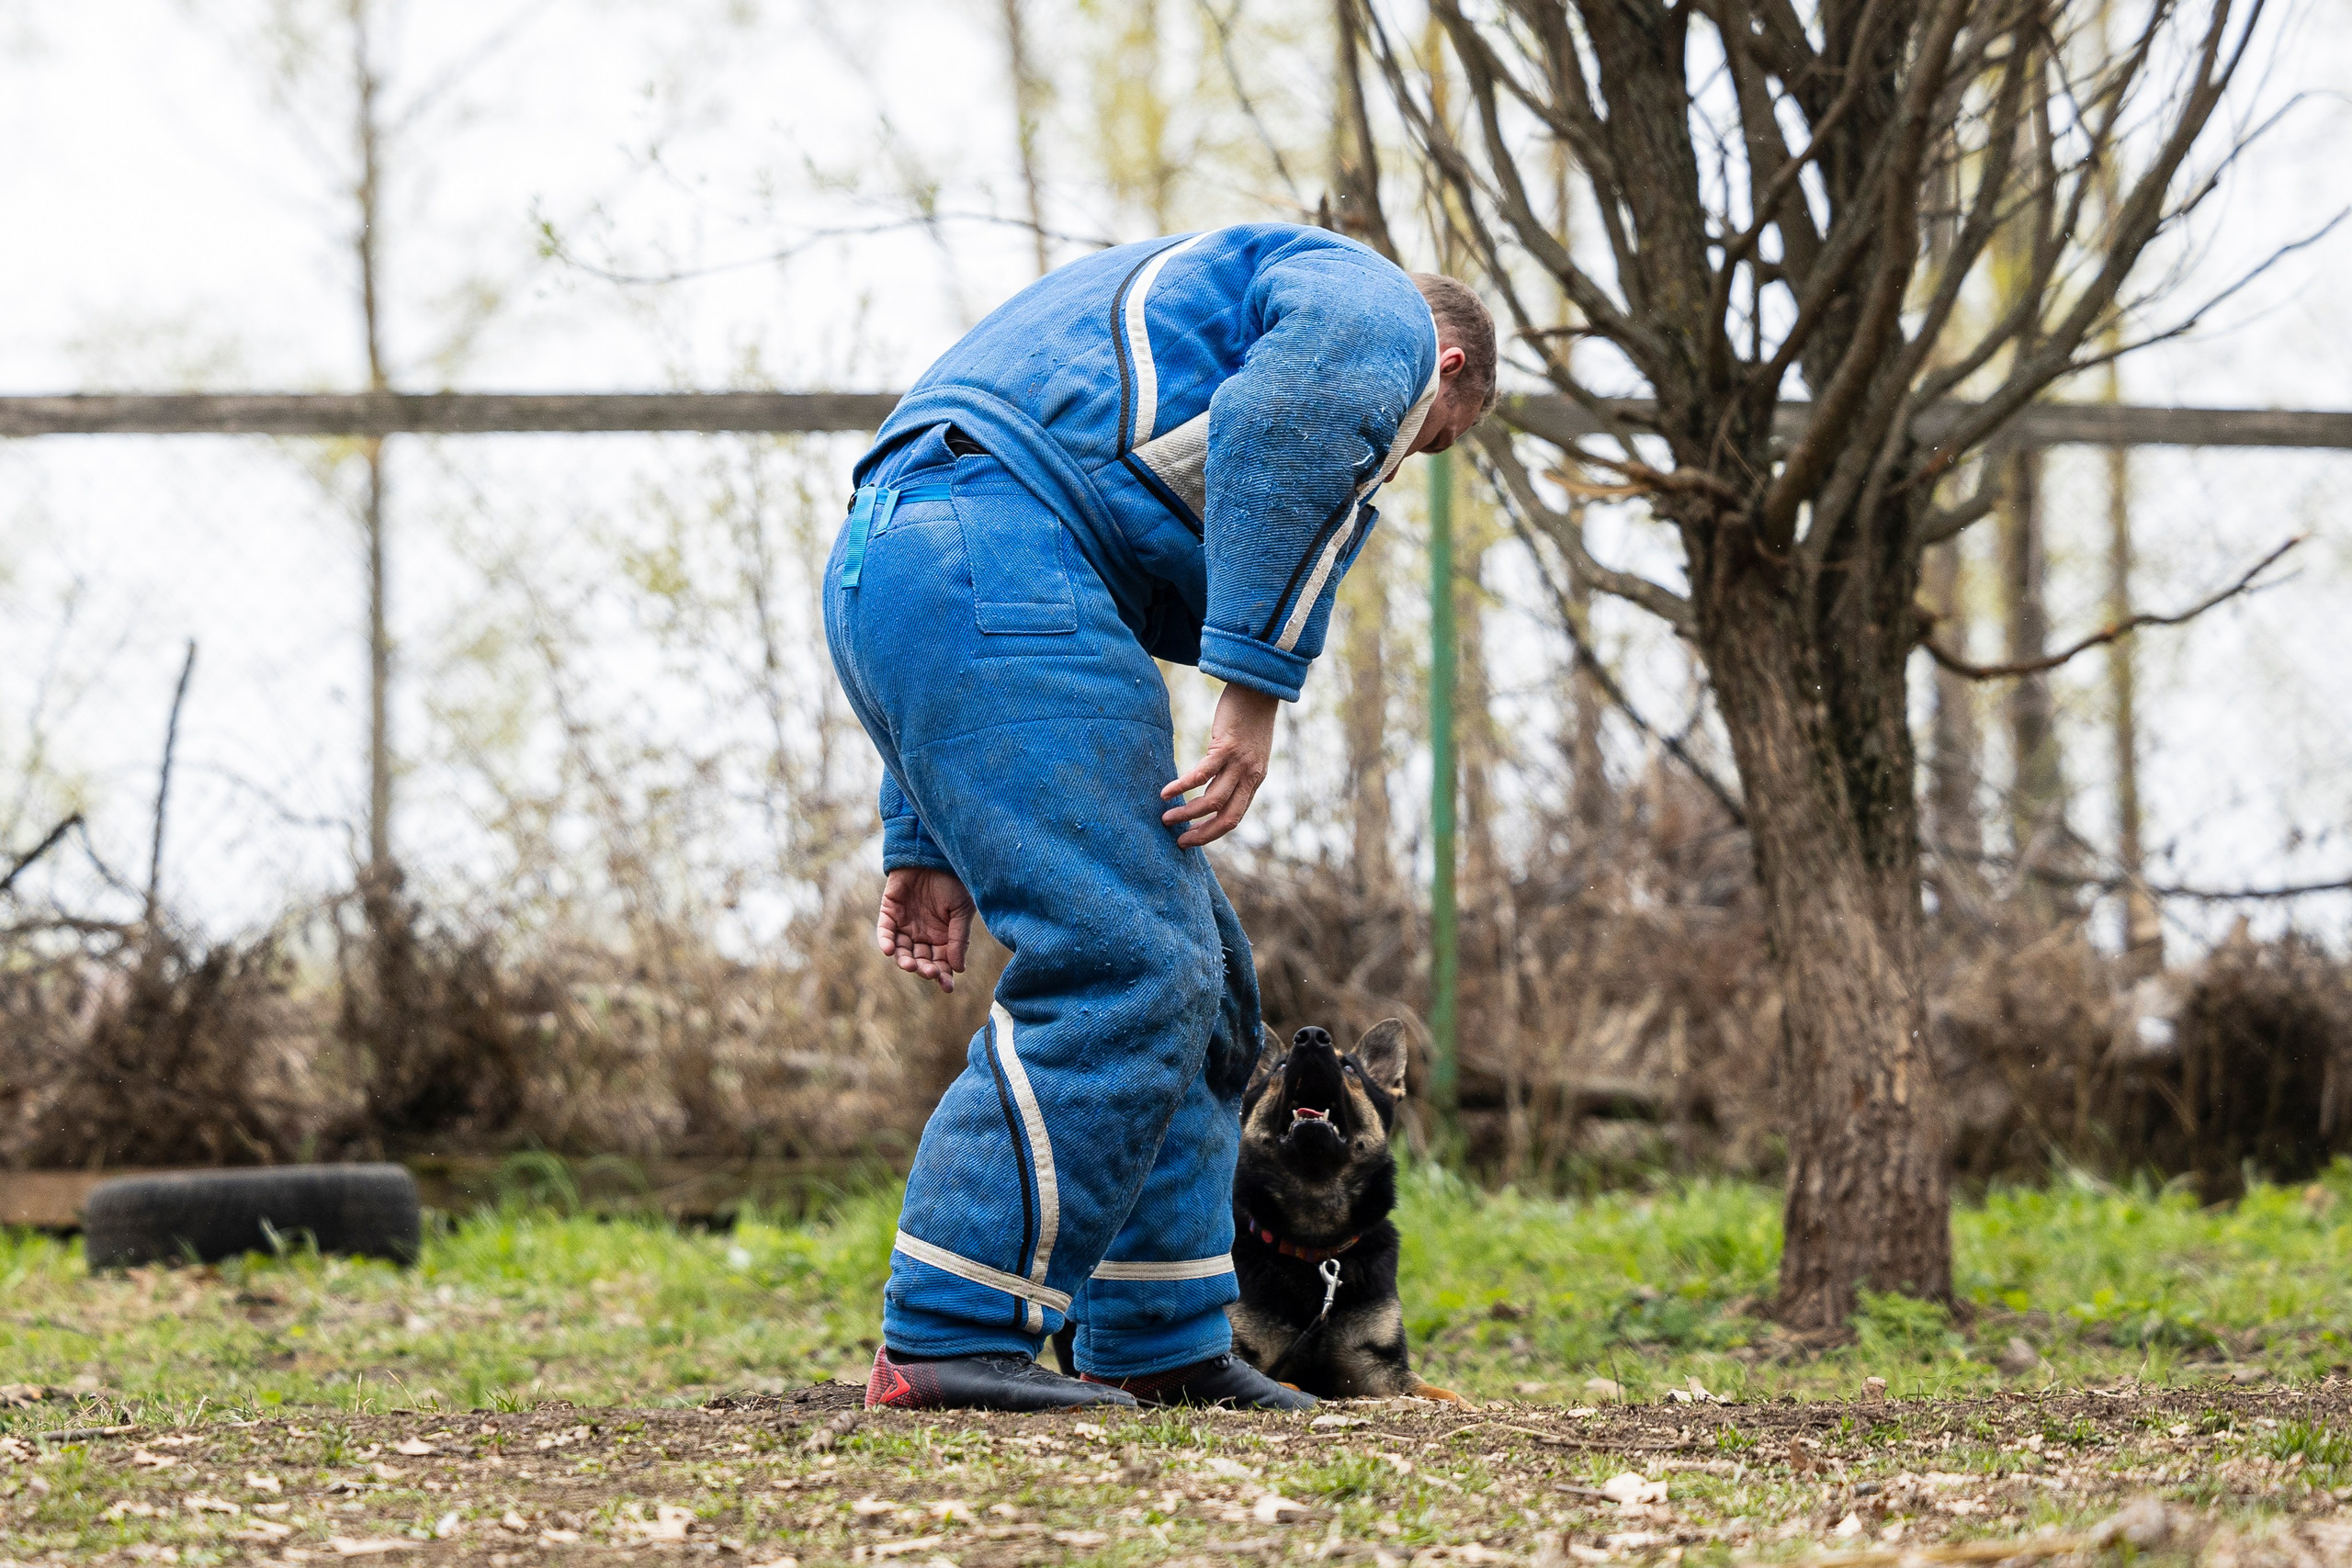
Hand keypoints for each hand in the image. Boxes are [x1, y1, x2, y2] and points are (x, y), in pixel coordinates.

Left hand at [877, 866, 974, 993]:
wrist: (934, 853)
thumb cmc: (952, 881)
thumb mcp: (961, 911)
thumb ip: (957, 939)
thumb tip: (958, 969)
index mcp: (942, 937)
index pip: (941, 962)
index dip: (943, 975)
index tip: (946, 987)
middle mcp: (922, 934)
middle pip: (921, 959)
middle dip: (925, 968)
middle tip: (928, 971)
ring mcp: (905, 924)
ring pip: (902, 950)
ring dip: (905, 960)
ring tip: (909, 965)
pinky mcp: (889, 911)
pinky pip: (885, 931)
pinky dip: (886, 941)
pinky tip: (890, 951)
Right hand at [1160, 682, 1279, 848]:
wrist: (1260, 687)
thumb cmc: (1250, 717)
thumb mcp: (1249, 750)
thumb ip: (1235, 768)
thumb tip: (1214, 782)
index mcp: (1254, 780)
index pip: (1234, 817)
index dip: (1213, 832)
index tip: (1192, 838)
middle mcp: (1250, 776)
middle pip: (1227, 817)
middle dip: (1202, 834)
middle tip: (1179, 841)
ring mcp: (1240, 763)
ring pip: (1213, 800)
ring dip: (1188, 813)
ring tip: (1167, 818)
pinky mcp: (1227, 747)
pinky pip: (1202, 774)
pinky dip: (1183, 786)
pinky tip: (1167, 792)